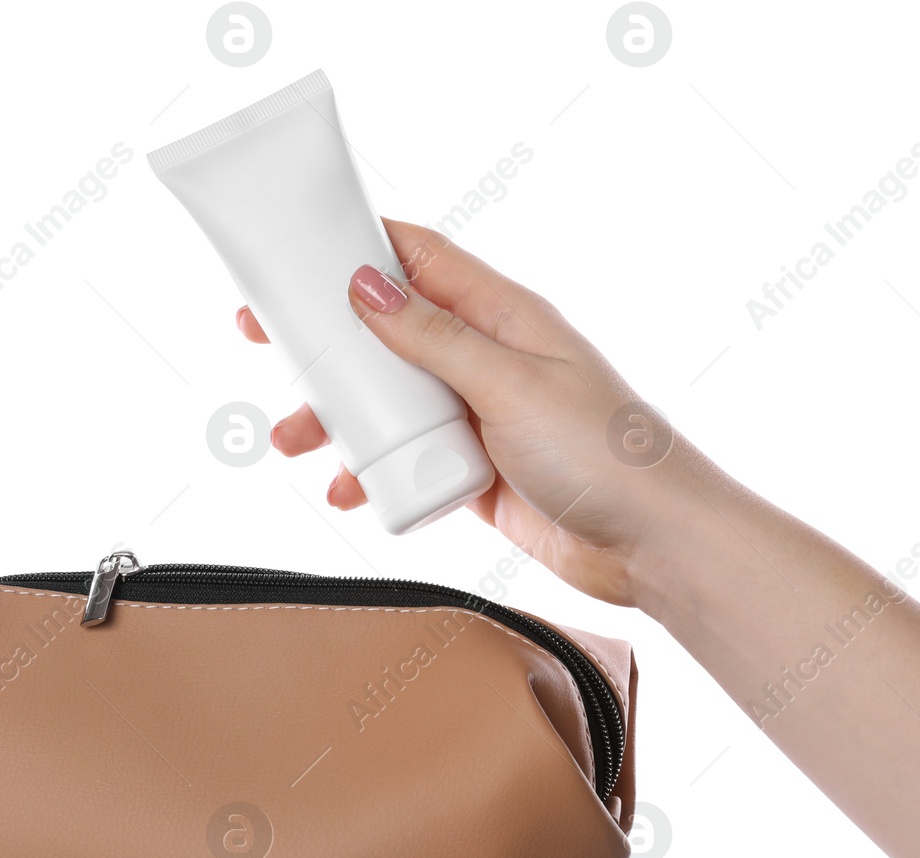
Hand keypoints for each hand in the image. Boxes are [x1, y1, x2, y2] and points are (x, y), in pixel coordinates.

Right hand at [237, 219, 697, 606]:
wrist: (652, 543)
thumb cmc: (606, 453)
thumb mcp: (510, 384)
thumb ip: (435, 338)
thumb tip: (366, 286)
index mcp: (503, 316)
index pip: (420, 259)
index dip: (356, 250)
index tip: (294, 258)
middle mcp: (488, 359)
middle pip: (389, 334)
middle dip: (328, 344)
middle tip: (267, 348)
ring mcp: (481, 416)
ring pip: (391, 403)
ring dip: (340, 419)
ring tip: (295, 442)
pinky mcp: (478, 472)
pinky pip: (410, 461)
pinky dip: (374, 473)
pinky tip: (349, 489)